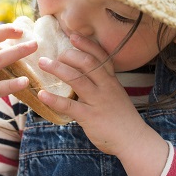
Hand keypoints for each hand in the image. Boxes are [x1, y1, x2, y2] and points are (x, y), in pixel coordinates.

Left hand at [37, 34, 147, 155]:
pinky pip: (69, 105)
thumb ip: (102, 83)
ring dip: (58, 69)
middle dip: (68, 55)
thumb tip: (82, 74)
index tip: (73, 36)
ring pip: (77, 79)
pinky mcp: (89, 116)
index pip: (100, 56)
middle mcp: (105, 86)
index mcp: (111, 80)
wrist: (133, 139)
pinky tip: (42, 94)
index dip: (86, 45)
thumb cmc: (122, 117)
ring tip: (42, 63)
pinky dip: (54, 99)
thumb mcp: (116, 94)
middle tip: (53, 55)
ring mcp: (98, 101)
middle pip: (87, 63)